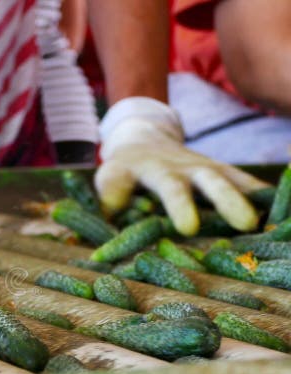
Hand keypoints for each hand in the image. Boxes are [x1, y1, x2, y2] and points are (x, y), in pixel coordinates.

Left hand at [95, 98, 269, 235]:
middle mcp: (165, 167)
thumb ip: (108, 199)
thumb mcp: (105, 182)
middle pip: (173, 185)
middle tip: (189, 228)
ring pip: (215, 180)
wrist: (145, 139)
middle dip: (181, 204)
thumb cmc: (122, 173)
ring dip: (231, 200)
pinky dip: (258, 194)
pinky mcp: (220, 170)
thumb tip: (111, 222)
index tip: (114, 208)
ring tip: (250, 223)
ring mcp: (196, 167)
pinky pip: (242, 181)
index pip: (119, 180)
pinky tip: (275, 213)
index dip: (117, 193)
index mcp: (129, 170)